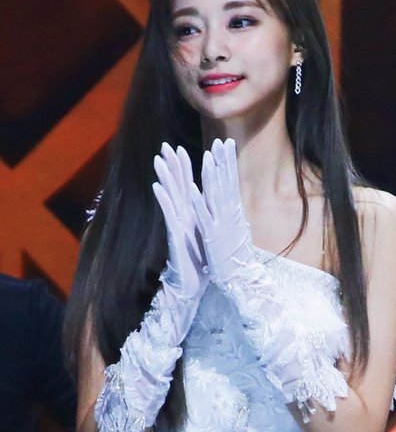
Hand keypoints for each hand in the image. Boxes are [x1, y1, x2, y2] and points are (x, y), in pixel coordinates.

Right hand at [153, 143, 206, 301]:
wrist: (193, 285)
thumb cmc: (198, 261)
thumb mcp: (201, 233)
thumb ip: (198, 218)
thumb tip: (201, 204)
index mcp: (190, 214)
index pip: (186, 185)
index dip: (183, 167)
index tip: (180, 148)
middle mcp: (182, 216)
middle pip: (176, 186)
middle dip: (171, 165)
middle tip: (165, 146)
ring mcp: (177, 224)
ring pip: (170, 197)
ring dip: (164, 178)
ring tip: (158, 160)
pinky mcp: (175, 236)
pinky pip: (169, 215)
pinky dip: (164, 200)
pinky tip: (158, 187)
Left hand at [191, 138, 253, 284]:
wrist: (239, 278)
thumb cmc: (235, 255)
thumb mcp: (236, 229)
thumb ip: (232, 212)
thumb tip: (232, 199)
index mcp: (233, 211)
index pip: (231, 181)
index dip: (228, 162)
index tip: (226, 144)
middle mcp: (229, 214)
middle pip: (226, 183)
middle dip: (222, 162)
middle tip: (220, 142)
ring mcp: (221, 223)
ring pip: (215, 195)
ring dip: (211, 176)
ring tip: (207, 157)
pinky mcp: (211, 235)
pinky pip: (203, 215)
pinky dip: (198, 201)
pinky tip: (191, 188)